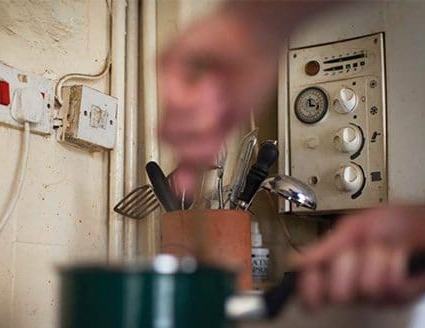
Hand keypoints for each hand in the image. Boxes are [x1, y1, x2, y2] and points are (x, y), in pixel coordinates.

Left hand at [158, 9, 282, 192]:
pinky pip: (172, 100)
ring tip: (217, 94)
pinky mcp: (166, 67)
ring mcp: (170, 89)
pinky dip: (196, 96)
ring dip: (201, 116)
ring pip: (167, 128)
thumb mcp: (232, 125)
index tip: (181, 191)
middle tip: (219, 117)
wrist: (258, 39)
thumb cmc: (251, 72)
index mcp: (195, 121)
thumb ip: (205, 157)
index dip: (178, 173)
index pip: (179, 151)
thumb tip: (185, 189)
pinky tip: (210, 81)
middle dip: (200, 137)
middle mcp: (178, 107)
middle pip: (170, 142)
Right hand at [293, 205, 424, 309]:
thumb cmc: (397, 222)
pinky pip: (389, 289)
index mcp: (336, 269)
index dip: (307, 288)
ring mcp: (376, 294)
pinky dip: (395, 266)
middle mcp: (353, 285)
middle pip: (335, 294)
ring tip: (383, 250)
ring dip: (376, 262)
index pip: (310, 292)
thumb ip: (324, 246)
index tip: (310, 276)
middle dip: (346, 266)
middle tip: (355, 252)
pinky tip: (399, 258)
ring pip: (364, 290)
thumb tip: (296, 261)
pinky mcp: (399, 298)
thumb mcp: (353, 227)